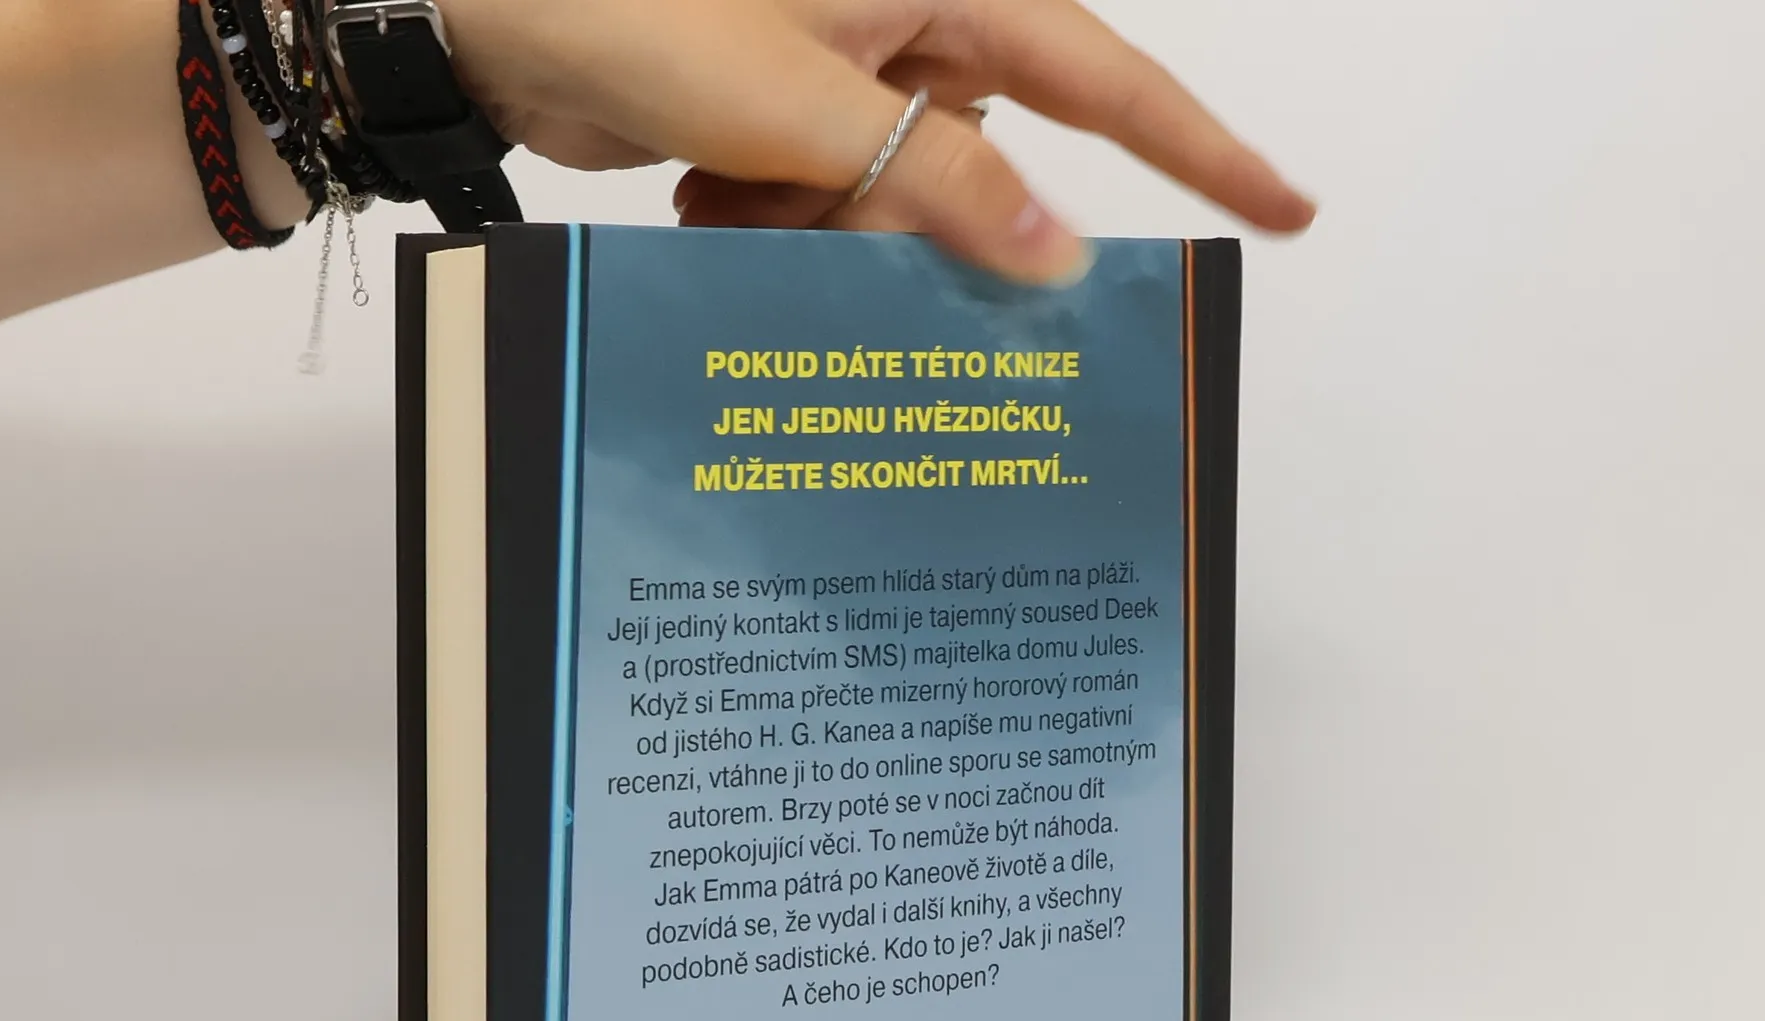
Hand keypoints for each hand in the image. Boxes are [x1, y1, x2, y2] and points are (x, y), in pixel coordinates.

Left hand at [448, 0, 1314, 284]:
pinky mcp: (788, 111)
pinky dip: (772, 218)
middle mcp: (906, 16)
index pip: (1106, 79)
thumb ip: (933, 180)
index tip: (1281, 212)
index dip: (1200, 151)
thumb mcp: (793, 103)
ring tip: (723, 187)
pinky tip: (706, 187)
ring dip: (814, 227)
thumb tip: (1055, 251)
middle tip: (793, 201)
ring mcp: (845, 66)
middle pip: (976, 168)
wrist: (483, 8)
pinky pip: (829, 202)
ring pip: (895, 201)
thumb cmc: (624, 4)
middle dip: (893, 217)